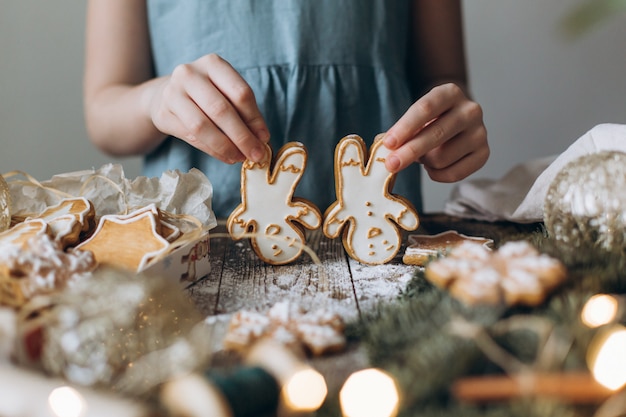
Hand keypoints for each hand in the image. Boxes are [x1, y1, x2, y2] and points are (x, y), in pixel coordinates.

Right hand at [149, 53, 269, 163]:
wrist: (166, 95)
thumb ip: (244, 112)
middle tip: (256, 154)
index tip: (264, 138)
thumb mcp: (226, 93)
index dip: (255, 119)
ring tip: (240, 158)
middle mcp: (190, 74)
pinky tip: (226, 156)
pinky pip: (191, 137)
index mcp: (213, 63)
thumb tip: (261, 140)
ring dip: (226, 147)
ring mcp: (173, 93)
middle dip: (242, 137)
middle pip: (221, 110)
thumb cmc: (206, 95)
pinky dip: (212, 150)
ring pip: (203, 126)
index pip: (240, 92)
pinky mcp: (163, 114)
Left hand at [383, 83, 488, 181]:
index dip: (405, 127)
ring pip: (442, 157)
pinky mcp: (484, 153)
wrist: (457, 120)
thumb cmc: (430, 119)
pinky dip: (437, 174)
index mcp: (450, 93)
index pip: (425, 108)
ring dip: (426, 162)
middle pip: (436, 134)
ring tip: (424, 156)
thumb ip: (400, 130)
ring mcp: (480, 132)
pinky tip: (434, 167)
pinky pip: (454, 173)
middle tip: (391, 164)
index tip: (388, 143)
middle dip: (409, 152)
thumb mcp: (414, 117)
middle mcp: (470, 110)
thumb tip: (382, 146)